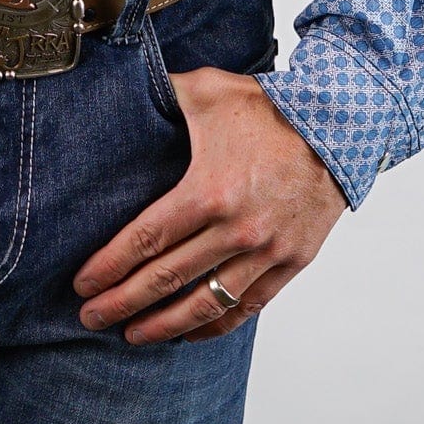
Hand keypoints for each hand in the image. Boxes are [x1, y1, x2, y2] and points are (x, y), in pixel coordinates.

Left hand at [72, 65, 347, 341]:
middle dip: (122, 301)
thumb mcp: (207, 89)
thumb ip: (162, 93)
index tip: (83, 284)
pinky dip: (214, 325)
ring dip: (163, 325)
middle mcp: (237, 229)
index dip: (110, 266)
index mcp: (209, 190)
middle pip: (167, 279)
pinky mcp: (291, 263)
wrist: (339, 126)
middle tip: (90, 317)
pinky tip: (187, 333)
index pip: (147, 239)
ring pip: (205, 304)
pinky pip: (246, 307)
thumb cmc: (268, 107)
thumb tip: (120, 87)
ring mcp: (266, 251)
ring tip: (130, 335)